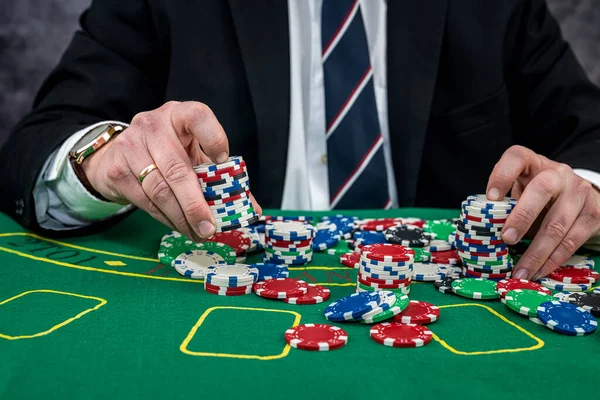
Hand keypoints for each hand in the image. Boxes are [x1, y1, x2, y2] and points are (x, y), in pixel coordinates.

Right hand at [82, 101, 261, 240]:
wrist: (116, 154)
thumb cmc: (167, 152)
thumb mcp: (193, 154)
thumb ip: (221, 176)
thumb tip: (250, 208)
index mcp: (179, 114)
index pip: (198, 116)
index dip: (214, 138)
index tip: (223, 161)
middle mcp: (153, 126)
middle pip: (177, 168)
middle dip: (196, 204)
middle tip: (210, 227)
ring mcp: (131, 146)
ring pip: (159, 190)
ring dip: (181, 218)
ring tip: (198, 233)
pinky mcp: (117, 169)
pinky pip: (145, 201)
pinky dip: (166, 218)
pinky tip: (179, 226)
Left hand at [486, 145, 599, 279]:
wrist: (581, 196)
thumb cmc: (540, 196)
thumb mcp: (523, 191)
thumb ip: (507, 205)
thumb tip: (485, 233)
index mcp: (533, 163)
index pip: (516, 158)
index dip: (502, 175)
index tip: (490, 197)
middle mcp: (558, 174)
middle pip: (541, 190)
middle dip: (522, 217)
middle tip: (506, 238)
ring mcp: (579, 193)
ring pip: (556, 224)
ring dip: (535, 253)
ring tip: (520, 272)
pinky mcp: (594, 214)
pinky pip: (571, 241)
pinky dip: (552, 260)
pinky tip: (538, 271)